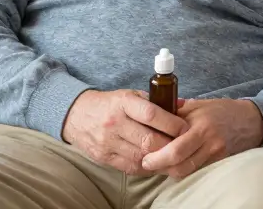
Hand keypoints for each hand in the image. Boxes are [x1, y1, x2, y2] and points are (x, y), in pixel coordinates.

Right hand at [61, 89, 188, 175]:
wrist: (76, 115)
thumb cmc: (111, 104)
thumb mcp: (131, 95)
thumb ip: (155, 101)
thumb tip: (183, 105)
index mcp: (124, 103)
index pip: (152, 115)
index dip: (172, 124)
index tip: (185, 128)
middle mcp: (115, 123)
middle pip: (148, 140)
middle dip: (169, 145)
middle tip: (182, 145)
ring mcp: (107, 142)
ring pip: (141, 156)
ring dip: (160, 159)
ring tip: (173, 156)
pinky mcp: (103, 157)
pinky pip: (130, 167)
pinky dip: (146, 167)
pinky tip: (156, 162)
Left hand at [140, 98, 262, 178]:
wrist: (250, 120)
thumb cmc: (222, 110)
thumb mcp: (198, 105)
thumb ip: (175, 111)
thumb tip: (152, 114)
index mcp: (202, 127)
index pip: (175, 150)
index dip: (157, 158)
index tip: (144, 157)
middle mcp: (210, 143)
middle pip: (180, 166)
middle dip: (160, 168)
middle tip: (147, 163)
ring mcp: (216, 154)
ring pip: (187, 172)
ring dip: (169, 171)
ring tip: (159, 164)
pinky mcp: (219, 161)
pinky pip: (196, 170)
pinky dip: (182, 170)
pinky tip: (174, 164)